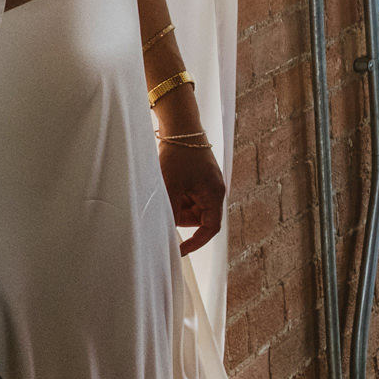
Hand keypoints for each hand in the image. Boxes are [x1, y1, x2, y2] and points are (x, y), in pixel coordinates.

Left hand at [160, 139, 226, 253]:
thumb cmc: (178, 155)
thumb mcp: (171, 186)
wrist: (180, 127)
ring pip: (192, 208)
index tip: (178, 250)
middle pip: (200, 219)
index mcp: (214, 195)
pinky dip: (177, 196)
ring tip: (164, 190)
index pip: (210, 228)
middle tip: (163, 208)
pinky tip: (167, 184)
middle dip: (180, 218)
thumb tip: (165, 233)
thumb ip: (171, 211)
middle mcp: (214, 191)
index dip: (195, 242)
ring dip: (177, 205)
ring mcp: (207, 184)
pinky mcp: (199, 178)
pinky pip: (189, 196)